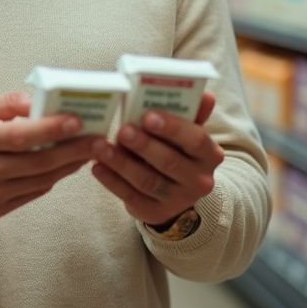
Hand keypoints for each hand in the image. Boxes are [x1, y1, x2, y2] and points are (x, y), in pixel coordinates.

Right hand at [0, 92, 101, 219]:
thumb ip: (7, 103)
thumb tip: (37, 101)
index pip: (21, 135)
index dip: (52, 129)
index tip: (77, 121)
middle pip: (38, 161)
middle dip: (73, 150)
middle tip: (97, 139)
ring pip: (41, 180)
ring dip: (69, 166)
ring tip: (88, 152)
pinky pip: (33, 193)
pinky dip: (52, 178)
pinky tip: (65, 165)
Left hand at [90, 92, 224, 227]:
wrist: (176, 191)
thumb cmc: (177, 150)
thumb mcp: (186, 133)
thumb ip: (192, 113)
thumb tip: (205, 94)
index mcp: (210, 154)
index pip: (196, 140)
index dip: (172, 128)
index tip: (148, 116)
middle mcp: (199, 180)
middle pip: (169, 162)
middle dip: (143, 145)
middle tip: (122, 130)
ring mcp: (178, 200)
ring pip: (147, 181)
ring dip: (121, 163)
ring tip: (99, 146)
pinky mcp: (156, 213)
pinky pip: (132, 197)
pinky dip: (112, 181)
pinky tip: (97, 167)